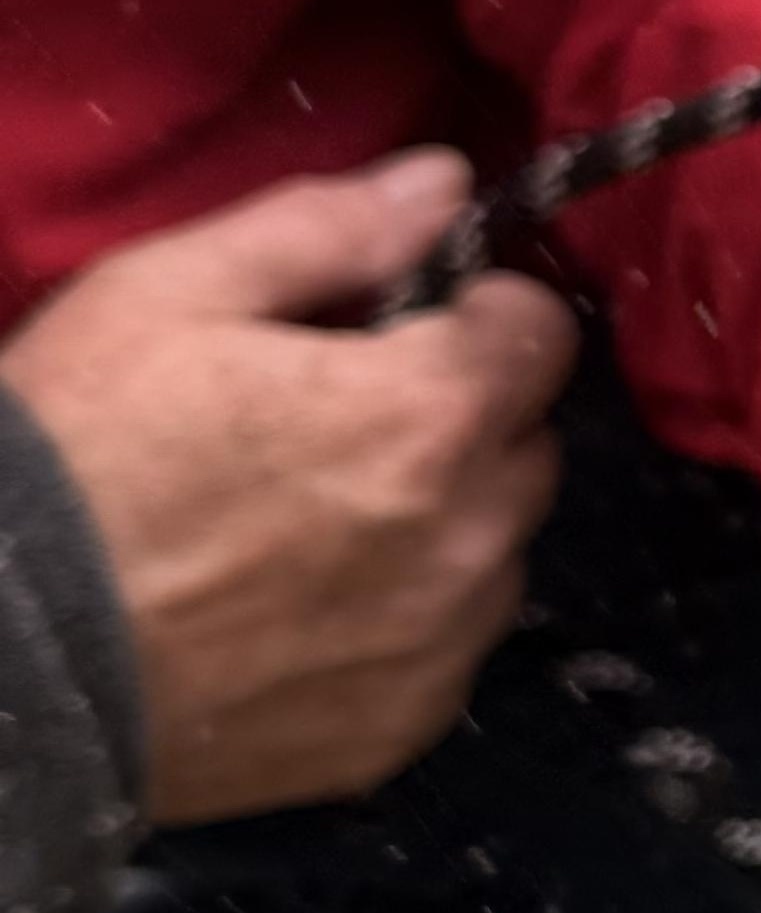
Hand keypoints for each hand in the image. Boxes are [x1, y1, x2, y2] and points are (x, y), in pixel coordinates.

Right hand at [0, 152, 575, 824]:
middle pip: (527, 445)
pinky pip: (449, 648)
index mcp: (430, 414)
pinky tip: (299, 608)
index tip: (401, 327)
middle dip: (460, 419)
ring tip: (310, 521)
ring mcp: (440, 644)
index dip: (474, 316)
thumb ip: (326, 229)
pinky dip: (404, 619)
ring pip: (498, 550)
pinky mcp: (400, 729)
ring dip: (442, 522)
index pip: (542, 334)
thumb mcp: (165, 294)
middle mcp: (467, 535)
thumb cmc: (66, 453)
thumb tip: (444, 182)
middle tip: (337, 423)